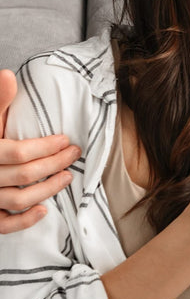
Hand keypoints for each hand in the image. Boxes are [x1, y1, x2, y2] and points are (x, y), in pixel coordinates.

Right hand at [0, 69, 79, 233]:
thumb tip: (8, 74)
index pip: (18, 152)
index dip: (46, 147)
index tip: (66, 140)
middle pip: (24, 175)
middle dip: (54, 164)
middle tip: (75, 154)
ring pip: (18, 199)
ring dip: (47, 190)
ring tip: (68, 177)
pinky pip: (3, 224)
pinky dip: (23, 221)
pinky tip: (43, 210)